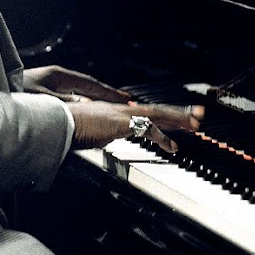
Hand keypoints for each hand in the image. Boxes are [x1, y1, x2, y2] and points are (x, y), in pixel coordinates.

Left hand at [23, 65, 130, 103]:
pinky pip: (66, 100)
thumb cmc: (13, 96)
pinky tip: (82, 115)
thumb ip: (66, 104)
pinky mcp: (40, 95)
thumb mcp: (43, 100)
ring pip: (76, 95)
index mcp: (57, 76)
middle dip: (104, 96)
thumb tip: (87, 106)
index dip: (108, 92)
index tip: (125, 99)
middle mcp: (53, 78)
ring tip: (108, 111)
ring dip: (91, 102)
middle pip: (85, 88)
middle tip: (123, 104)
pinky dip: (78, 107)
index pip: (89, 84)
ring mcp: (47, 85)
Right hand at [66, 100, 203, 153]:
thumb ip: (96, 132)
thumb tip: (99, 137)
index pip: (142, 111)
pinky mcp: (121, 122)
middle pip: (155, 109)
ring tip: (196, 124)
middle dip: (178, 113)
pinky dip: (162, 136)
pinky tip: (172, 146)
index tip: (172, 118)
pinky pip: (147, 128)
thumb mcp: (86, 131)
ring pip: (157, 114)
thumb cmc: (66, 125)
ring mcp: (122, 113)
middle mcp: (120, 107)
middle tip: (197, 115)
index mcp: (113, 109)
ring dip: (178, 120)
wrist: (58, 121)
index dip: (159, 114)